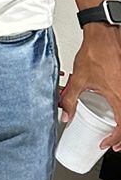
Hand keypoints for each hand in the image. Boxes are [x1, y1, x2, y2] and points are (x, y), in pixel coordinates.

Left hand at [61, 27, 120, 152]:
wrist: (103, 34)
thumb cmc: (95, 52)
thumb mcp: (79, 79)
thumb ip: (70, 99)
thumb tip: (65, 115)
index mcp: (118, 95)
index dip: (115, 138)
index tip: (106, 143)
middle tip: (114, 144)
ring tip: (118, 132)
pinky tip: (118, 112)